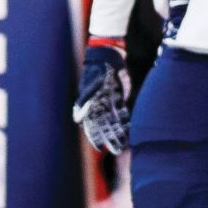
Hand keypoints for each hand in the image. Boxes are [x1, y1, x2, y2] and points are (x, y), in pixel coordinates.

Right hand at [72, 39, 131, 154]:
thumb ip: (85, 103)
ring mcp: (109, 101)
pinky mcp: (119, 96)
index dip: (96, 137)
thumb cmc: (97, 70)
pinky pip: (122, 111)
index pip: (93, 125)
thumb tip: (78, 120)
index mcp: (91, 104)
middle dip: (110, 138)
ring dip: (118, 132)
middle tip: (117, 151)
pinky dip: (125, 120)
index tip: (100, 148)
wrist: (107, 56)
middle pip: (104, 125)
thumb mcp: (91, 86)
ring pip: (114, 120)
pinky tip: (130, 130)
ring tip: (124, 144)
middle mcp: (100, 105)